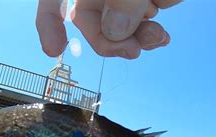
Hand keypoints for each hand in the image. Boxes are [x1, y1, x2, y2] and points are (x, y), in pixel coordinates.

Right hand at [36, 0, 180, 58]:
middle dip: (114, 41)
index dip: (47, 21)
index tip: (53, 49)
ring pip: (130, 17)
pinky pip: (156, 4)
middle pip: (95, 16)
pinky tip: (169, 4)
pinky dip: (166, 5)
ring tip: (160, 36)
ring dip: (144, 31)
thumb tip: (116, 32)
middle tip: (134, 52)